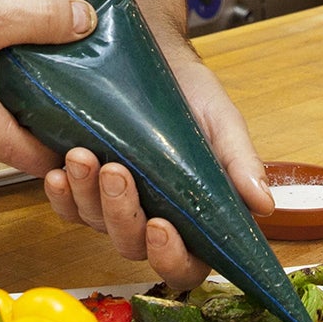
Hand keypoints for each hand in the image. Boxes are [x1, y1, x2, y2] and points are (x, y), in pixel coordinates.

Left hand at [44, 47, 270, 289]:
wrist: (153, 56)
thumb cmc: (193, 95)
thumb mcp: (222, 123)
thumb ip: (240, 163)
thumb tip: (263, 204)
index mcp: (193, 217)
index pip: (184, 265)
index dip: (171, 258)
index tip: (160, 226)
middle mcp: (151, 218)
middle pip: (132, 246)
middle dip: (121, 212)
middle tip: (117, 171)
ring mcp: (112, 205)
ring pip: (94, 224)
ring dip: (86, 196)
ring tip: (83, 156)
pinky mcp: (80, 187)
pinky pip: (65, 206)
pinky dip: (60, 193)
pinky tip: (59, 168)